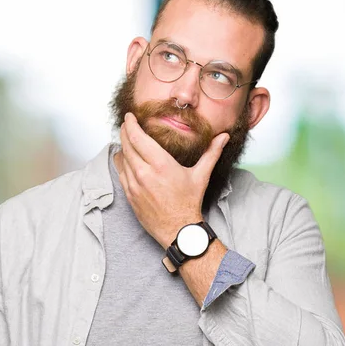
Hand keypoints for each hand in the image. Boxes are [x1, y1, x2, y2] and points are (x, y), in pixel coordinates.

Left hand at [116, 112, 228, 248]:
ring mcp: (134, 185)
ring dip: (123, 146)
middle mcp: (145, 173)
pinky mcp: (129, 194)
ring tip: (126, 138)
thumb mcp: (201, 175)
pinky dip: (121, 161)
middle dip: (125, 131)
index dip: (131, 124)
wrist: (178, 229)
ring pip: (121, 158)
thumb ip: (212, 153)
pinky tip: (125, 157)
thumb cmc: (189, 203)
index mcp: (161, 165)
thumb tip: (223, 137)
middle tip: (127, 123)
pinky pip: (120, 172)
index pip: (138, 138)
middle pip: (127, 145)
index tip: (129, 116)